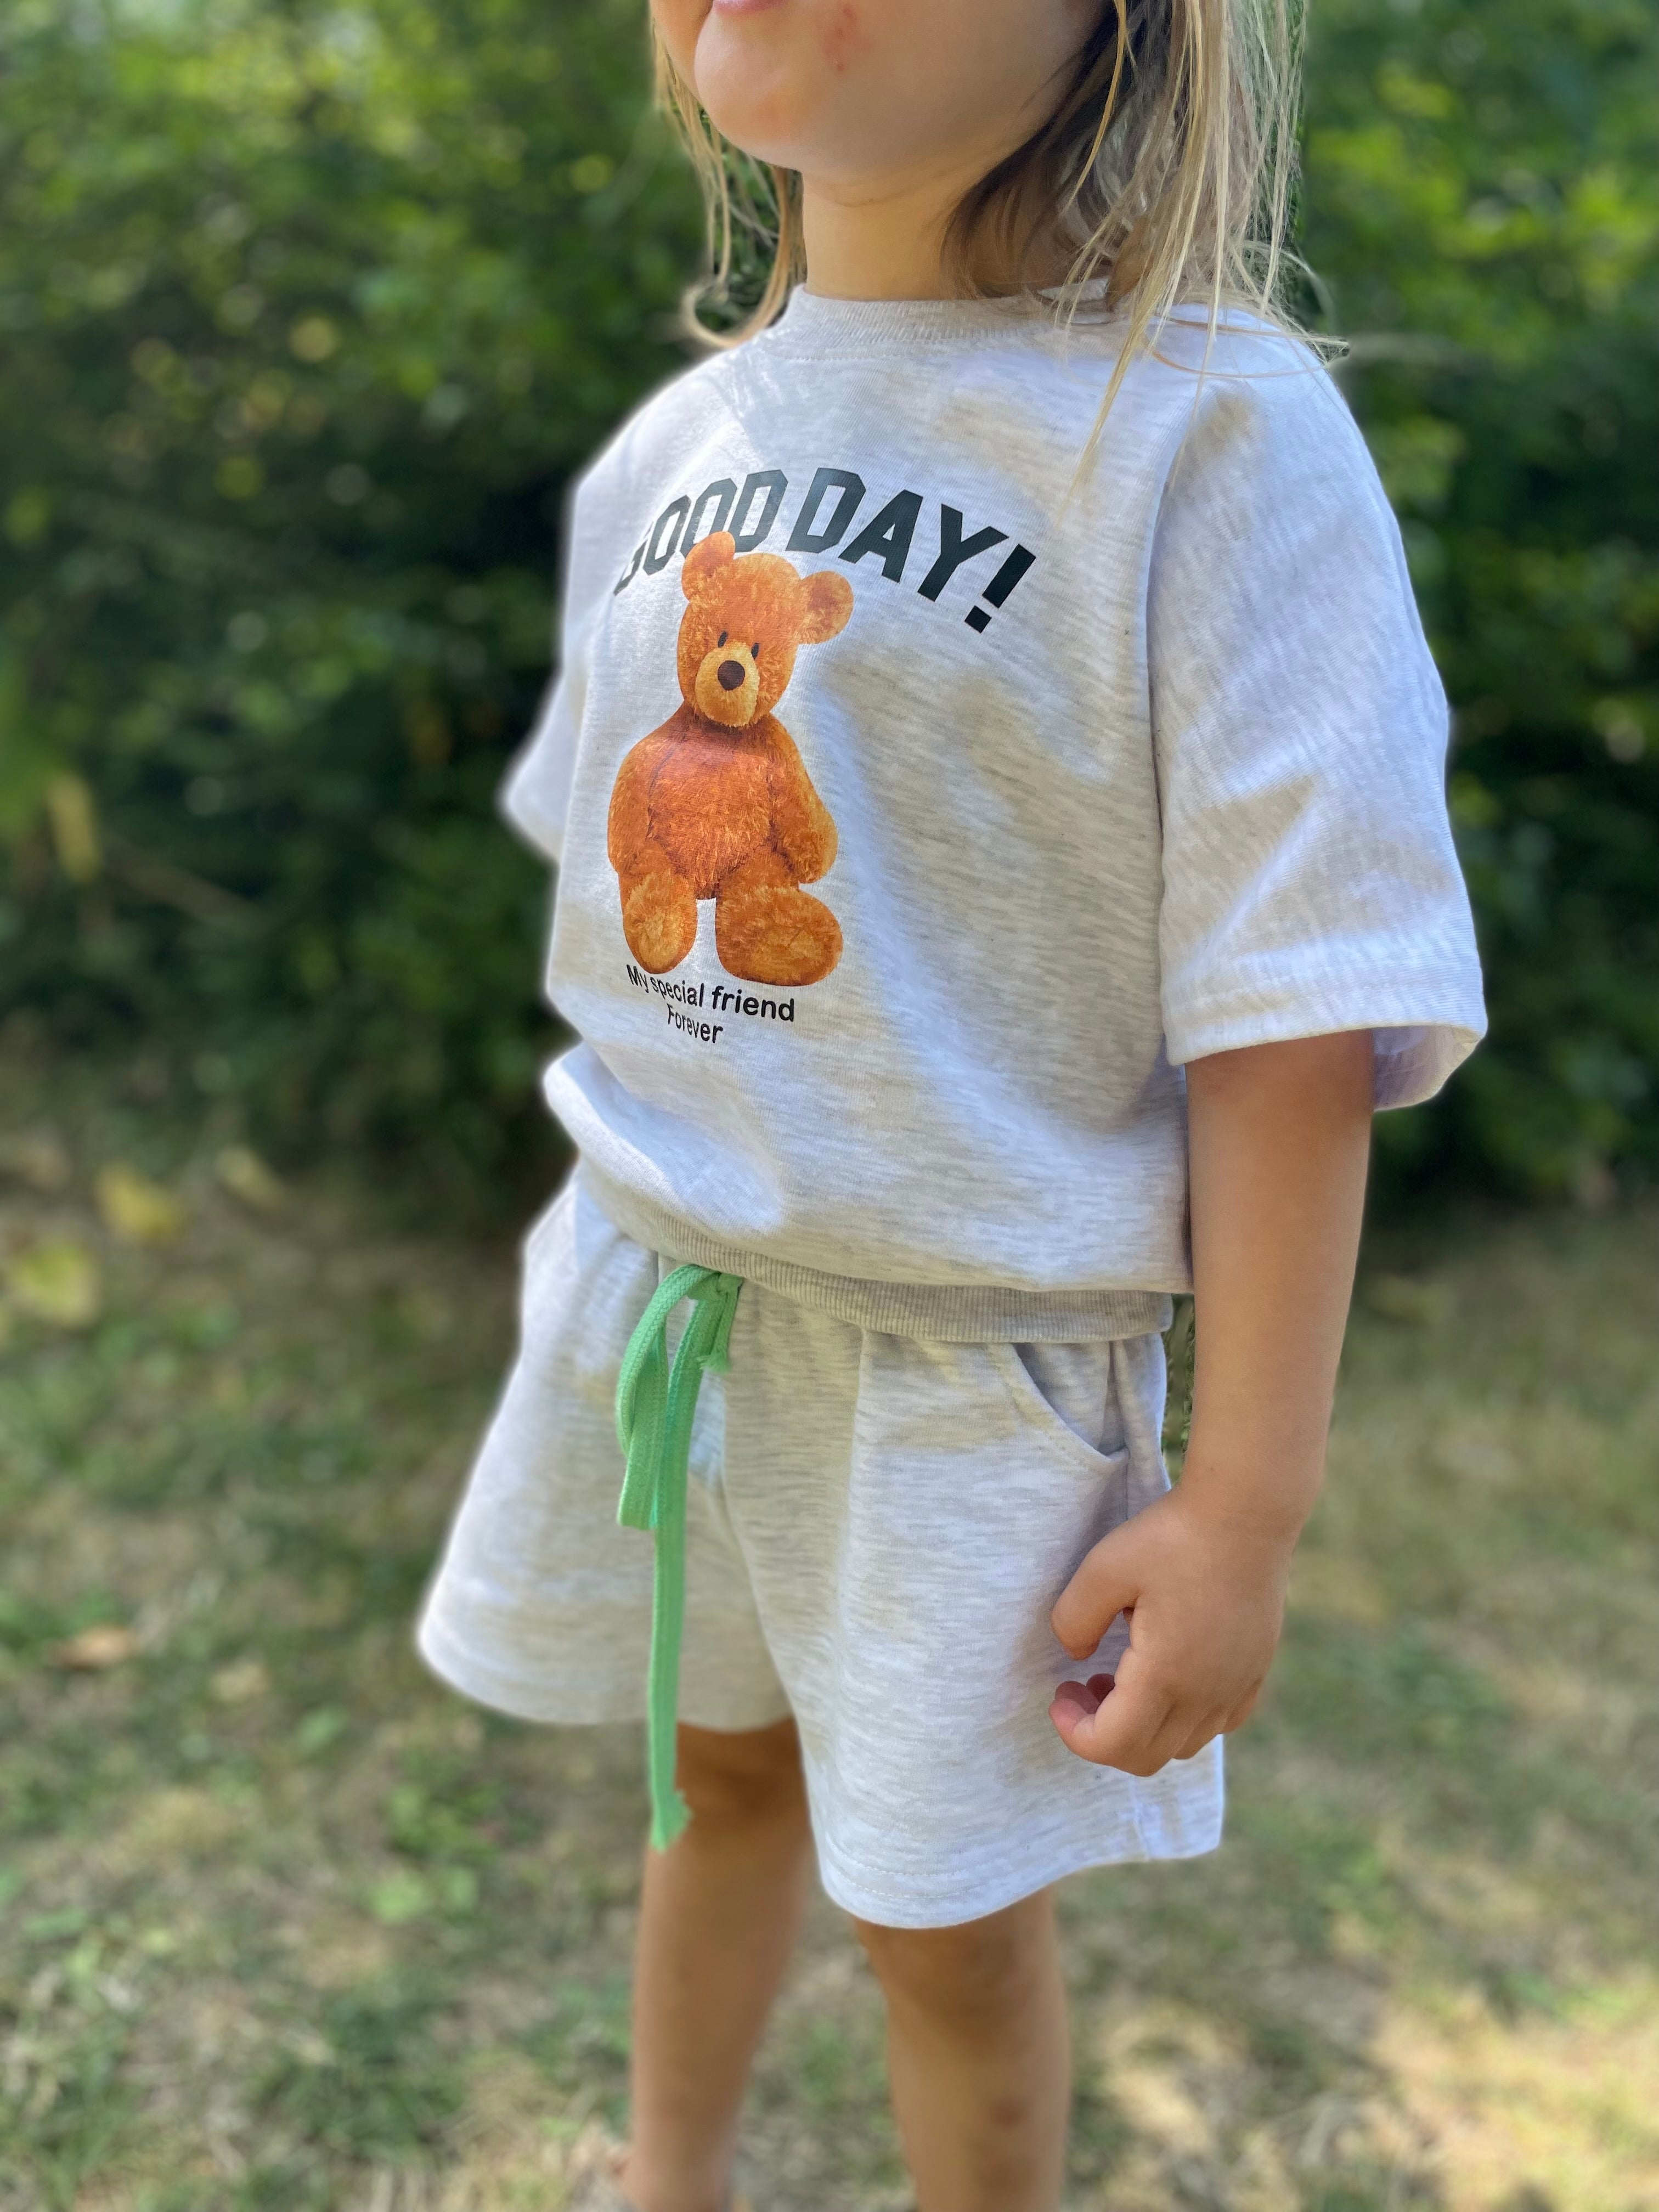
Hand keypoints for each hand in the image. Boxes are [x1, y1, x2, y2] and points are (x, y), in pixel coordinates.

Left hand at [1047, 1486, 1292, 1775]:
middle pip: (1147, 1756)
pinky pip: (1220, 1721)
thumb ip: (1073, 1620)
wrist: (1247, 1510)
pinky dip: (1185, 1717)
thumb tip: (1077, 1657)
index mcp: (1166, 1676)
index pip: (1113, 1745)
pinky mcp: (1257, 1669)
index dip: (1074, 1733)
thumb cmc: (1173, 1536)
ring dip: (1143, 1727)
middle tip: (1081, 1688)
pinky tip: (1168, 1673)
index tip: (1059, 1694)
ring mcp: (1239, 1685)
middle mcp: (1208, 1695)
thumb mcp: (1103, 1569)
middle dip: (1102, 1735)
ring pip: (1185, 1745)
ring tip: (1117, 1678)